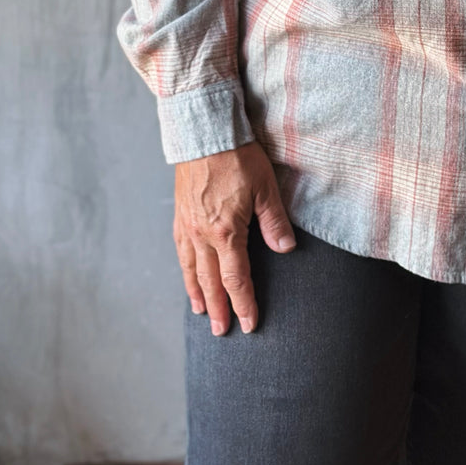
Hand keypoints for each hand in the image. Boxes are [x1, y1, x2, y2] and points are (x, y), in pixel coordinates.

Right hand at [173, 142, 295, 335]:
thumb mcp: (265, 187)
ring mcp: (187, 225)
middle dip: (219, 308)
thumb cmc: (238, 157)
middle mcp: (202, 235)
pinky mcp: (179, 214)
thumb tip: (286, 248)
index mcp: (226, 232)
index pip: (235, 278)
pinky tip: (188, 276)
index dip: (243, 303)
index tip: (248, 323)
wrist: (204, 133)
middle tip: (222, 331)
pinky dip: (185, 270)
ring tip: (203, 312)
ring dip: (198, 294)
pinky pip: (180, 251)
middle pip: (210, 281)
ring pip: (191, 269)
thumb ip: (274, 221)